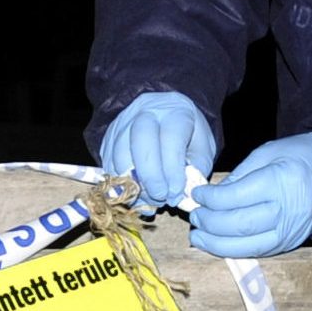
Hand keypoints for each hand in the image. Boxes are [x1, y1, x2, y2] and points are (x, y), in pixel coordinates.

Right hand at [97, 92, 217, 205]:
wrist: (165, 116)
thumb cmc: (188, 135)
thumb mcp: (204, 148)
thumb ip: (196, 168)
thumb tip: (178, 193)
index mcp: (175, 112)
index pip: (170, 138)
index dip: (172, 169)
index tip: (176, 191)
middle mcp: (145, 113)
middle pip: (141, 141)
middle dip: (150, 176)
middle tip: (160, 197)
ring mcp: (122, 124)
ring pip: (119, 155)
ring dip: (134, 184)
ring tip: (150, 198)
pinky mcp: (108, 139)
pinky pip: (108, 165)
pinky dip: (121, 185)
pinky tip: (136, 194)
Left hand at [189, 133, 311, 257]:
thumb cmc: (300, 157)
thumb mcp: (267, 153)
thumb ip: (238, 175)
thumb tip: (211, 196)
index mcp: (280, 181)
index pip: (235, 197)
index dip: (210, 199)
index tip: (197, 195)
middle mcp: (287, 210)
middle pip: (239, 225)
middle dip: (210, 223)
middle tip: (195, 217)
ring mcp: (291, 231)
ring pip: (246, 246)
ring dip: (216, 244)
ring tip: (198, 237)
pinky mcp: (291, 243)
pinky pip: (257, 252)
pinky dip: (233, 250)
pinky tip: (217, 244)